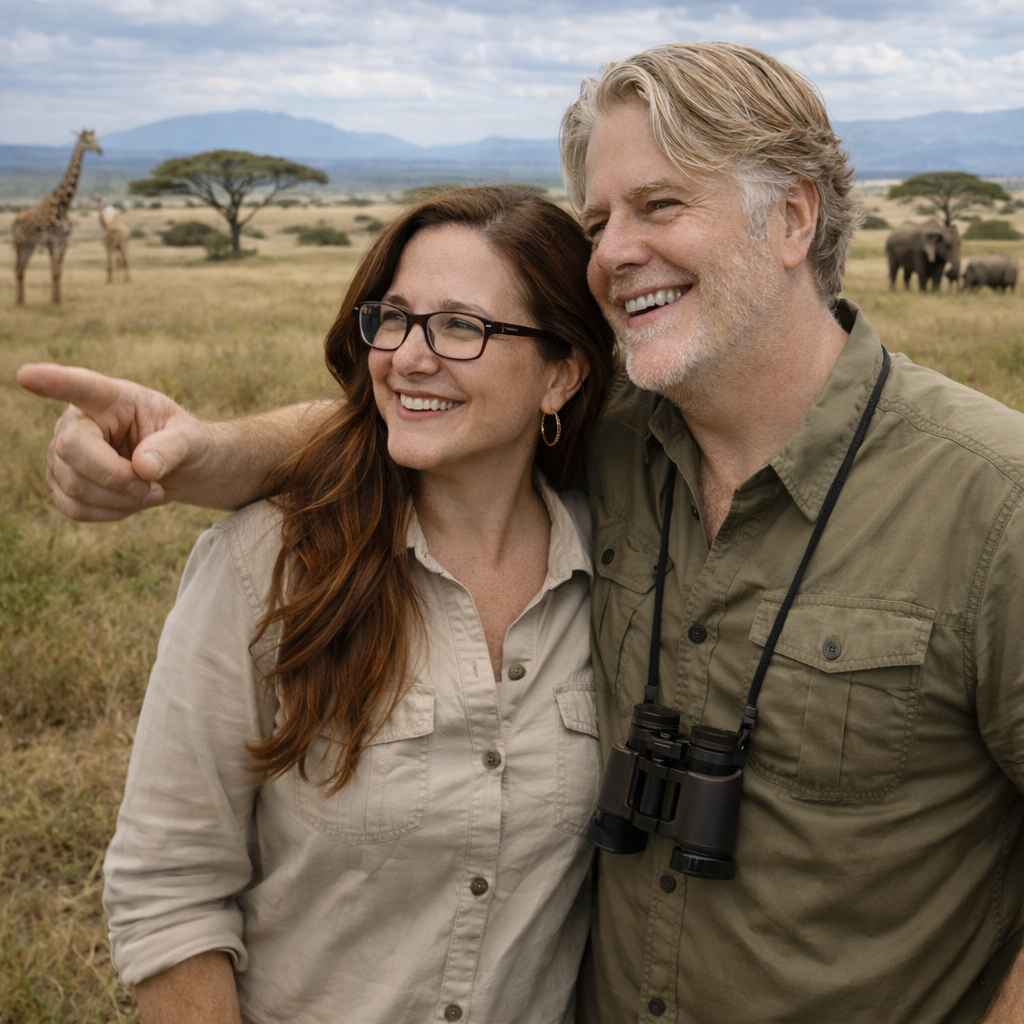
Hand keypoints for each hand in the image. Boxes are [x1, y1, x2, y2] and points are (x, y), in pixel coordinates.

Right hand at [17, 363, 209, 521]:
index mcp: (110, 398)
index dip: (54, 382)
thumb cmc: (182, 443)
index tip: (27, 375)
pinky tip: (132, 502)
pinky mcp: (61, 482)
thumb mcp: (192, 438)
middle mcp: (77, 421)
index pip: (80, 387)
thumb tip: (144, 467)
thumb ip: (173, 447)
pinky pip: (75, 508)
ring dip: (120, 500)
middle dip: (116, 477)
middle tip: (153, 485)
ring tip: (151, 492)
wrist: (177, 469)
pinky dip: (110, 513)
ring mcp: (61, 453)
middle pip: (71, 449)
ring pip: (73, 485)